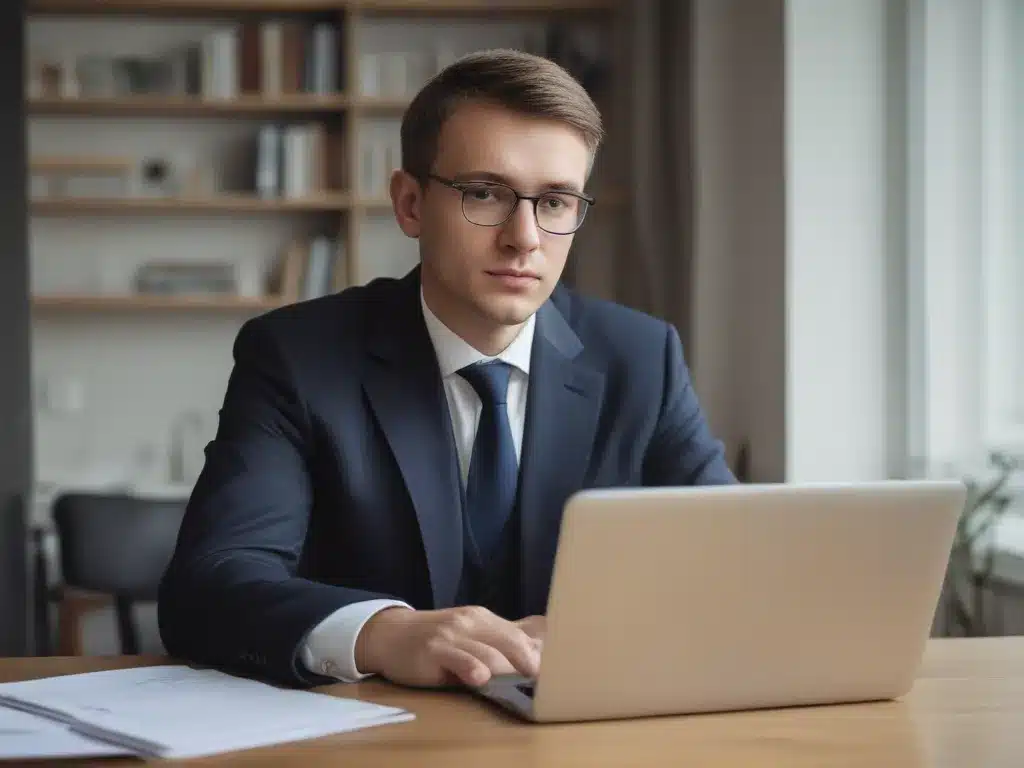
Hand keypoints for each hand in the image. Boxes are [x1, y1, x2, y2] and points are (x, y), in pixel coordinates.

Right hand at [355, 606, 541, 687]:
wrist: (391, 633)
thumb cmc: (437, 640)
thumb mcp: (470, 635)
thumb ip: (501, 642)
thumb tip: (541, 648)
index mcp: (484, 619)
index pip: (520, 636)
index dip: (540, 655)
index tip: (558, 672)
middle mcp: (471, 622)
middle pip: (511, 641)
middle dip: (531, 662)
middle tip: (547, 682)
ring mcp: (452, 634)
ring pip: (488, 652)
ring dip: (506, 670)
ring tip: (523, 684)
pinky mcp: (433, 649)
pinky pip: (458, 658)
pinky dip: (471, 668)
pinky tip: (480, 679)